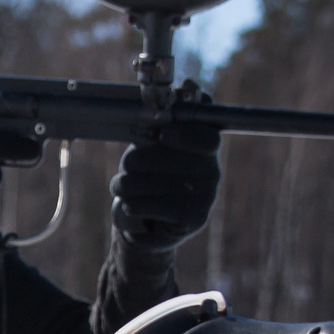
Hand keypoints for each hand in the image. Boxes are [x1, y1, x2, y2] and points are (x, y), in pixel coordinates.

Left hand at [110, 120, 221, 249]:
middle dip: (134, 161)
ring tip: (121, 186)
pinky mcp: (193, 218)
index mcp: (206, 147)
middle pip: (167, 160)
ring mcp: (206, 196)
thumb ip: (153, 131)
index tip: (162, 135)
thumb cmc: (151, 174)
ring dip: (125, 185)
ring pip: (148, 184)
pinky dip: (131, 204)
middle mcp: (212, 171)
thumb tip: (150, 111)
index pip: (207, 139)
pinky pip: (148, 206)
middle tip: (126, 165)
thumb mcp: (151, 148)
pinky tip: (130, 204)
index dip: (185, 135)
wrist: (152, 222)